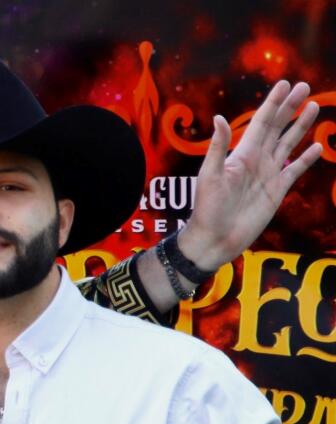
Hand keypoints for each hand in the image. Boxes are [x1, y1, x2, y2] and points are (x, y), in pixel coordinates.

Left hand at [178, 80, 322, 270]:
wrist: (216, 238)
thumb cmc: (207, 208)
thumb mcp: (210, 176)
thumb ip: (218, 147)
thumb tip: (220, 118)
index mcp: (241, 154)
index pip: (260, 122)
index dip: (273, 103)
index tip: (285, 84)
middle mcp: (256, 160)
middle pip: (277, 128)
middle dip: (289, 107)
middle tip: (304, 86)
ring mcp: (268, 174)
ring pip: (288, 144)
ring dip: (300, 126)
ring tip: (313, 106)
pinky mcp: (277, 191)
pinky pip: (294, 170)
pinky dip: (306, 159)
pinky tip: (317, 147)